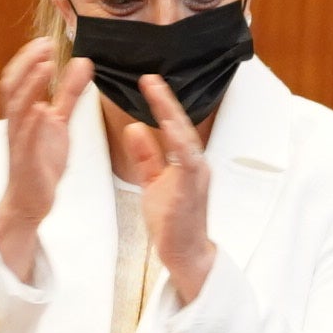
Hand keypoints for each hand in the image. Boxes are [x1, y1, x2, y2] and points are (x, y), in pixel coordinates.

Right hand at [0, 37, 90, 281]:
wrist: (30, 202)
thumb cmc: (42, 160)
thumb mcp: (59, 122)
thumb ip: (69, 94)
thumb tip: (82, 61)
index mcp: (23, 113)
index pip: (19, 79)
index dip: (29, 58)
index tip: (44, 40)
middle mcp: (16, 124)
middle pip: (13, 87)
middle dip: (27, 64)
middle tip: (45, 44)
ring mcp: (19, 142)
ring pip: (17, 108)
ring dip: (31, 85)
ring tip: (46, 65)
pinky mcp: (26, 162)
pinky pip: (26, 140)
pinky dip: (33, 122)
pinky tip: (42, 108)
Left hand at [121, 74, 216, 303]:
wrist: (186, 254)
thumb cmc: (172, 221)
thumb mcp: (153, 182)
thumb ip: (146, 156)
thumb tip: (135, 128)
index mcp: (187, 162)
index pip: (174, 127)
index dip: (162, 104)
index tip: (148, 82)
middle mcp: (196, 165)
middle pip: (183, 126)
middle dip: (167, 102)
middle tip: (150, 78)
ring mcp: (196, 178)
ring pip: (186, 139)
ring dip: (172, 115)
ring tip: (157, 93)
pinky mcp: (191, 192)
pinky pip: (187, 162)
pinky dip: (178, 143)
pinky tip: (167, 127)